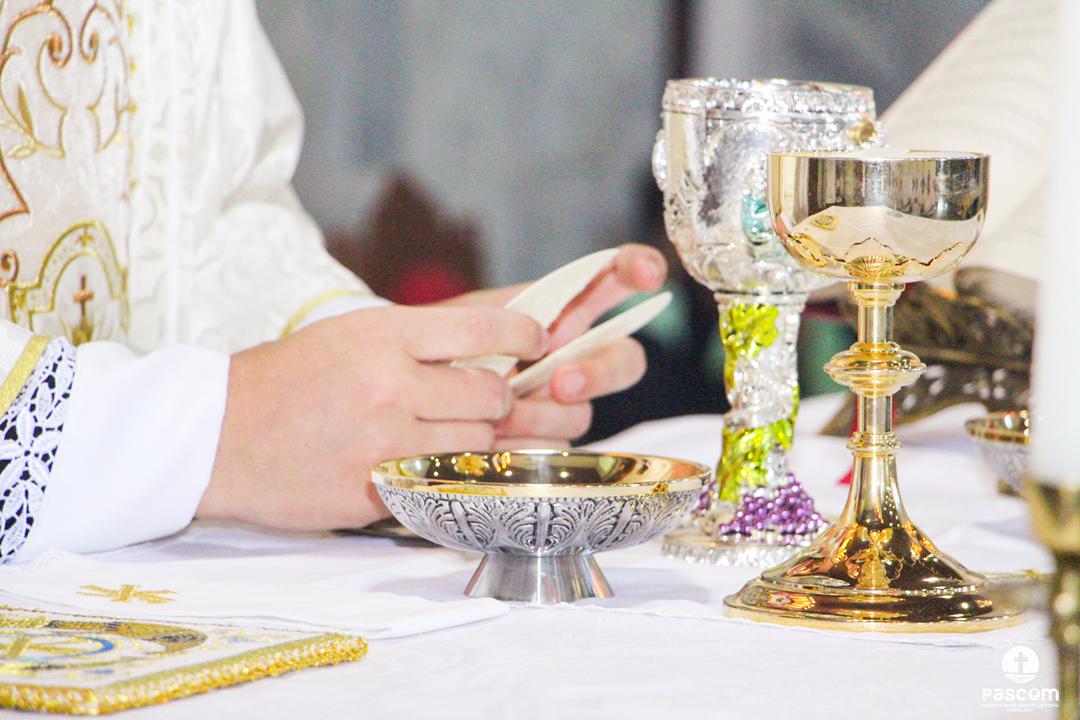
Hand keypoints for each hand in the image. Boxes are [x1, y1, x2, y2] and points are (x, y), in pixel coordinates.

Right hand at [199, 305, 545, 529]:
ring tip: (441, 434)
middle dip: (496, 402)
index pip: (483, 330)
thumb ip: (415, 342)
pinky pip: (441, 481)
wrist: (216, 435)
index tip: (536, 343)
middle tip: (481, 403)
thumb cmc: (283, 380)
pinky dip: (442, 474)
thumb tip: (488, 349)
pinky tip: (419, 464)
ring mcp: (385, 442)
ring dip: (473, 441)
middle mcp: (391, 384)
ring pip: (476, 444)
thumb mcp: (347, 336)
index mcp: (384, 335)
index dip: (523, 336)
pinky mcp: (377, 490)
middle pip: (490, 396)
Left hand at [443, 244, 667, 446]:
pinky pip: (556, 451)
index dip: (638, 270)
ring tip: (499, 417)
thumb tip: (545, 334)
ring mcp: (565, 403)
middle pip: (625, 361)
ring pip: (582, 413)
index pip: (614, 281)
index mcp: (563, 310)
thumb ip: (509, 318)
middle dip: (599, 372)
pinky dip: (526, 445)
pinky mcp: (549, 444)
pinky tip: (496, 441)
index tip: (648, 275)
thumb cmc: (441, 346)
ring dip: (542, 416)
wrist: (413, 396)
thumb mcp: (468, 318)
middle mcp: (576, 355)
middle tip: (560, 383)